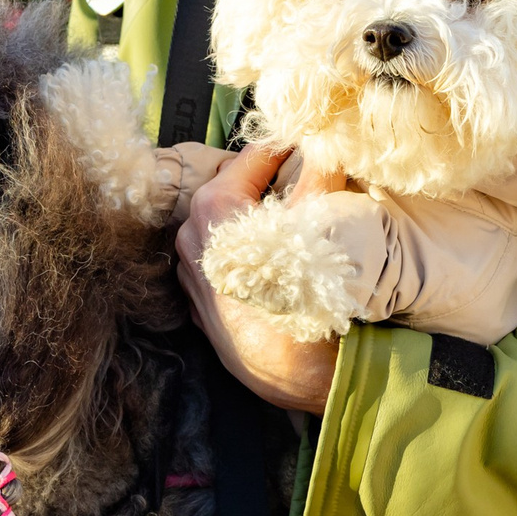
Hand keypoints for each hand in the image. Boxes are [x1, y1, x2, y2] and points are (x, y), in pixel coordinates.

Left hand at [176, 143, 339, 412]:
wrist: (296, 373)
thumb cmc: (304, 294)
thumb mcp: (318, 222)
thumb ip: (320, 173)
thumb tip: (325, 143)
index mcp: (213, 207)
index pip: (251, 159)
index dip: (283, 148)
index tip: (306, 142)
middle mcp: (190, 236)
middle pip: (230, 191)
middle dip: (263, 183)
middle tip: (299, 179)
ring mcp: (190, 274)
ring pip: (221, 228)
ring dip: (250, 220)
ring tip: (287, 222)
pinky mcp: (198, 305)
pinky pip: (218, 263)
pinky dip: (241, 254)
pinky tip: (269, 262)